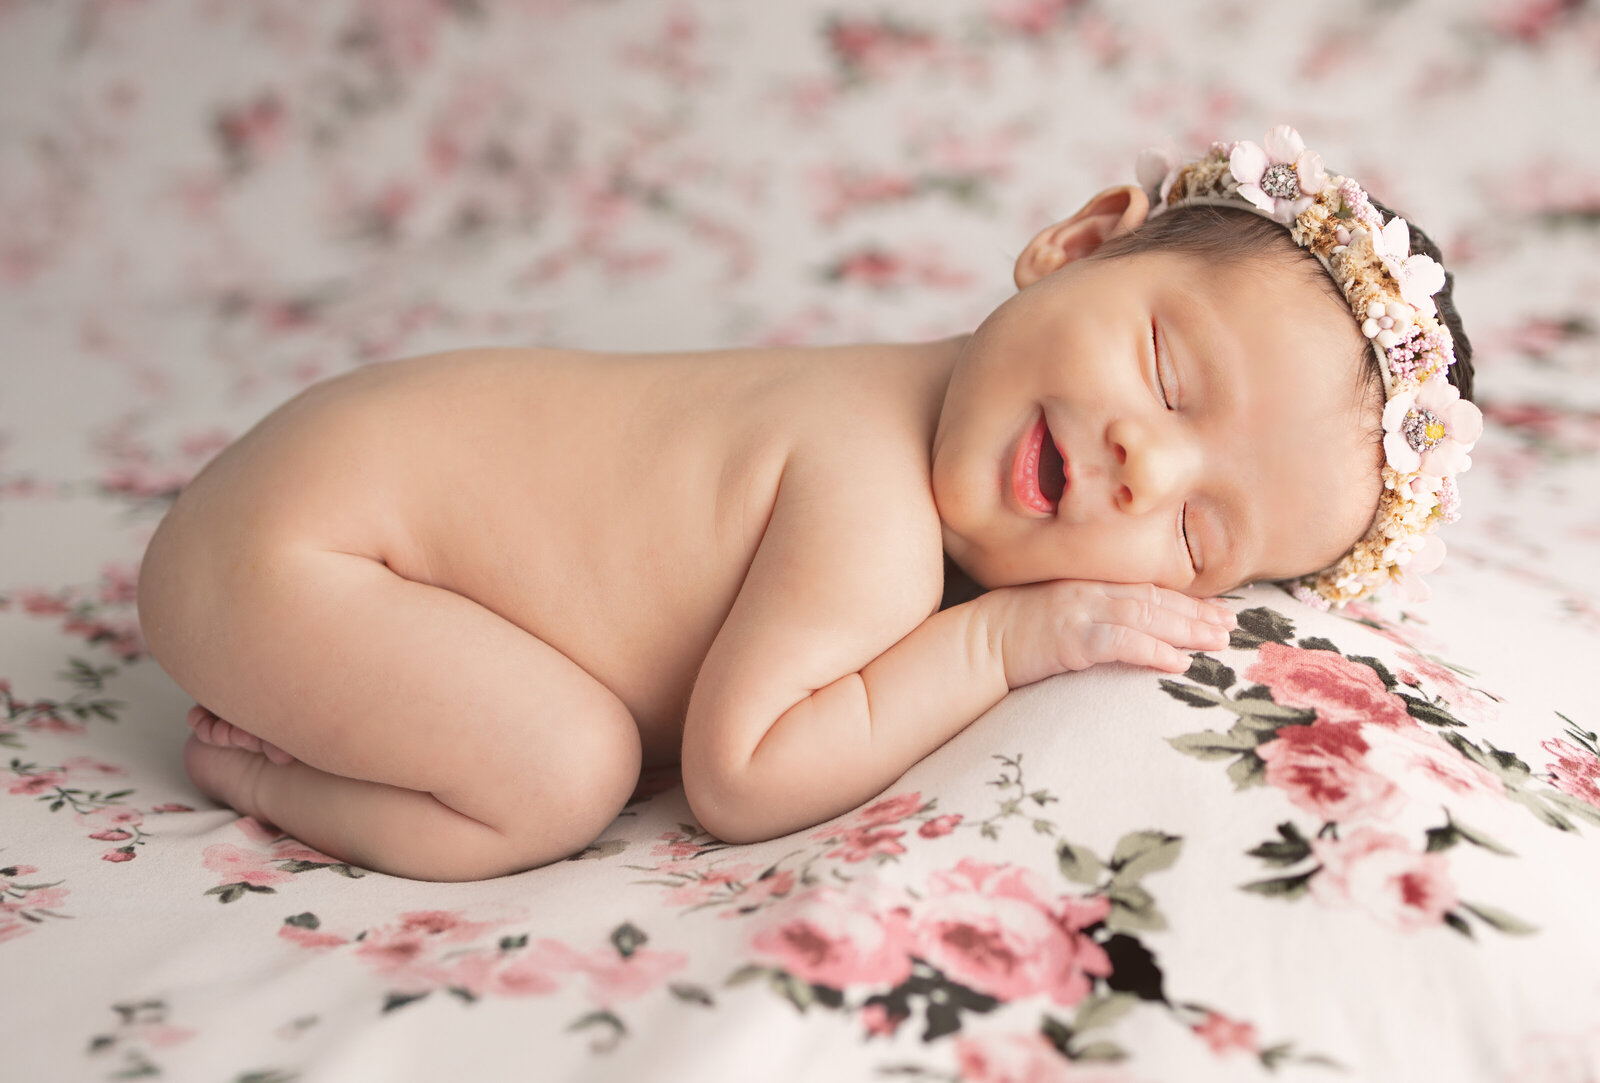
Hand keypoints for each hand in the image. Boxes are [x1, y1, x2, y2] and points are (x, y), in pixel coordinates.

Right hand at [982, 580, 1235, 688]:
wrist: (975, 643)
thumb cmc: (1011, 633)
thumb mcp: (1055, 613)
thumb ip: (1090, 615)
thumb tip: (1126, 632)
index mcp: (1087, 584)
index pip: (1147, 589)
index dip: (1186, 600)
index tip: (1218, 610)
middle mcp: (1088, 591)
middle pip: (1154, 599)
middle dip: (1196, 613)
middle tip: (1232, 625)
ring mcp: (1079, 611)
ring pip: (1145, 616)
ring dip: (1186, 629)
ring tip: (1217, 642)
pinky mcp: (1070, 638)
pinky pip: (1119, 642)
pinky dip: (1151, 650)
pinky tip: (1177, 663)